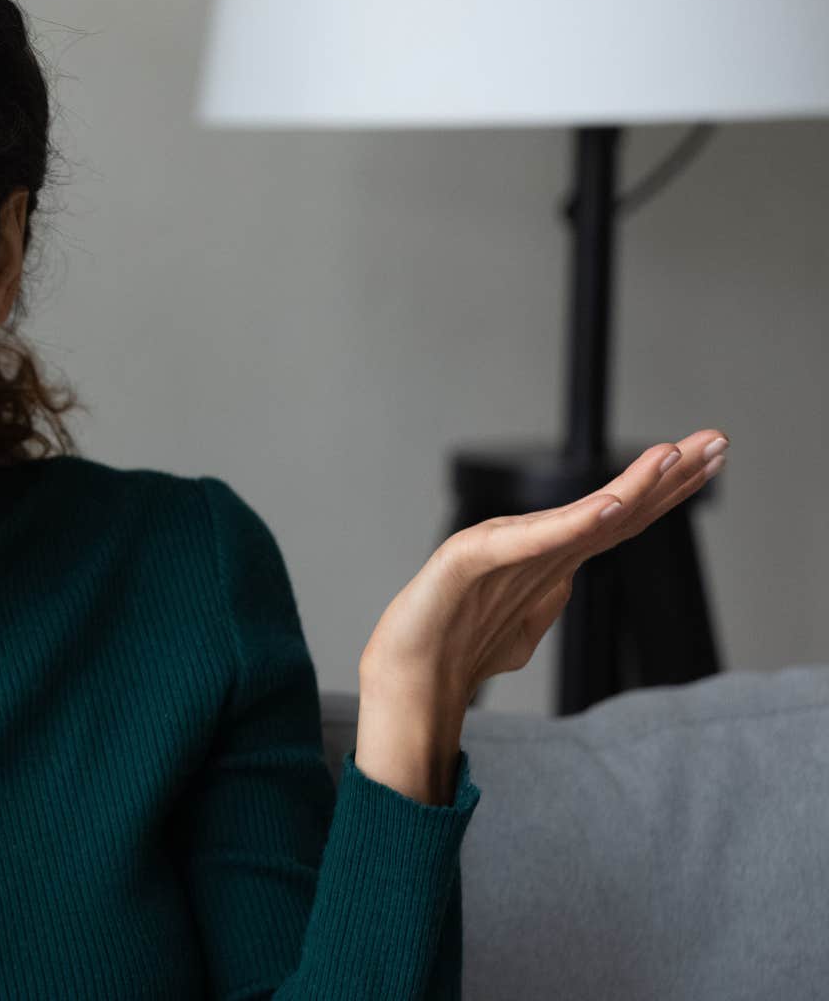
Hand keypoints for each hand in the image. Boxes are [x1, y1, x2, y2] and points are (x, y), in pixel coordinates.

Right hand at [355, 428, 729, 801]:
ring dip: (633, 485)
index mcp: (548, 565)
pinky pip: (530, 542)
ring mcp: (502, 550)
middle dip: (669, 473)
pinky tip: (606, 507)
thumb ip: (542, 607)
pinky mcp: (469, 559)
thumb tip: (565, 591)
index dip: (666, 492)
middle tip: (716, 439)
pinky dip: (570, 524)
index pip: (620, 522)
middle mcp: (534, 550)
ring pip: (579, 516)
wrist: (404, 679)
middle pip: (614, 508)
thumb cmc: (447, 650)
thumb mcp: (517, 632)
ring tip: (674, 454)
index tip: (710, 461)